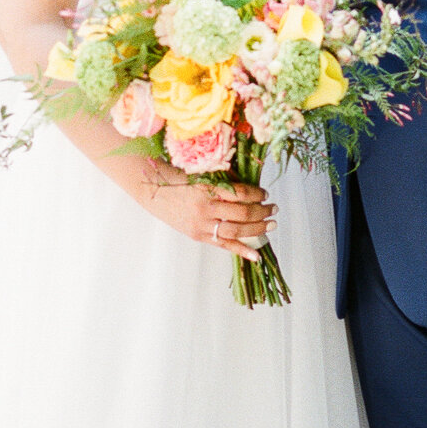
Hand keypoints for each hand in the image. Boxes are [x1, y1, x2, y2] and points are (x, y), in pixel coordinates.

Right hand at [121, 160, 276, 256]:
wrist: (152, 192)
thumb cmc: (179, 178)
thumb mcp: (201, 173)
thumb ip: (224, 180)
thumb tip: (250, 187)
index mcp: (207, 188)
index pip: (240, 193)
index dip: (256, 194)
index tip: (265, 193)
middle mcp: (205, 208)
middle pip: (241, 213)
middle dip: (261, 211)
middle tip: (274, 209)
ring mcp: (201, 224)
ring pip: (236, 231)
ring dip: (257, 228)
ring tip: (271, 225)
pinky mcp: (198, 236)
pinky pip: (223, 245)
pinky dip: (241, 250)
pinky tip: (256, 254)